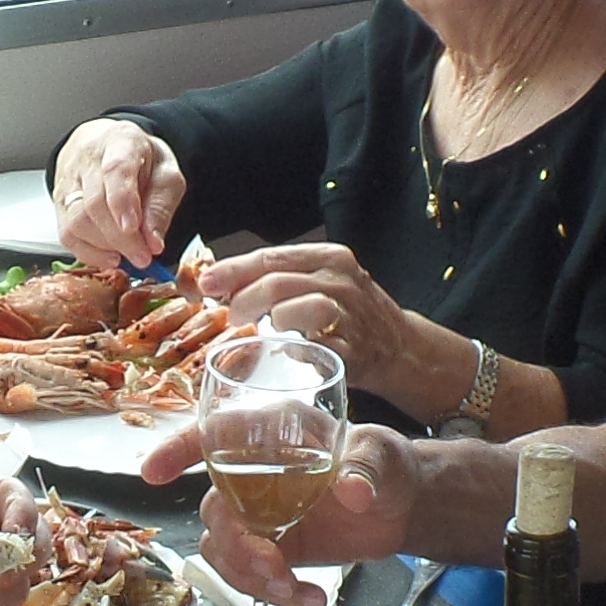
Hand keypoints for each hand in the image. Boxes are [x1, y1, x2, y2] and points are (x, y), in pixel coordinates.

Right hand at [53, 119, 185, 269]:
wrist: (111, 146)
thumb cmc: (140, 160)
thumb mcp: (166, 175)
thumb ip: (161, 207)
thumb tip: (153, 242)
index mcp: (120, 142)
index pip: (115, 170)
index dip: (122, 201)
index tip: (133, 227)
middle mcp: (87, 158)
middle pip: (95, 203)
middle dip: (120, 238)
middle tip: (142, 257)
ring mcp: (68, 180)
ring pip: (76, 221)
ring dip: (104, 247)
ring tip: (128, 255)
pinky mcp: (58, 202)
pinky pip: (66, 234)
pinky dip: (88, 253)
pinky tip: (108, 256)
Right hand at [143, 422, 409, 605]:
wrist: (404, 508)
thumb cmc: (389, 464)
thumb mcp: (383, 457)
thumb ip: (367, 470)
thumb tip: (354, 491)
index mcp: (273, 435)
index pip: (212, 436)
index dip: (176, 451)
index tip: (152, 474)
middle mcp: (255, 474)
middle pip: (214, 509)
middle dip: (235, 545)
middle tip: (273, 565)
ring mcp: (260, 515)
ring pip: (223, 551)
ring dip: (249, 577)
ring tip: (293, 589)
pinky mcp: (273, 549)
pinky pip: (248, 576)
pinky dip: (273, 595)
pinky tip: (312, 598)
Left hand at [199, 242, 437, 408]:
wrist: (399, 346)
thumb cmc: (350, 314)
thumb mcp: (322, 282)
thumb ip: (281, 280)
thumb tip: (223, 284)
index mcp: (329, 257)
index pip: (271, 257)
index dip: (233, 270)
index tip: (206, 282)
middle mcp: (340, 279)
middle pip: (276, 282)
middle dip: (242, 298)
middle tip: (229, 315)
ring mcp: (348, 313)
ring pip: (293, 308)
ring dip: (267, 319)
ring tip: (258, 329)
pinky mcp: (351, 348)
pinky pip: (311, 345)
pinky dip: (293, 346)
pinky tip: (288, 348)